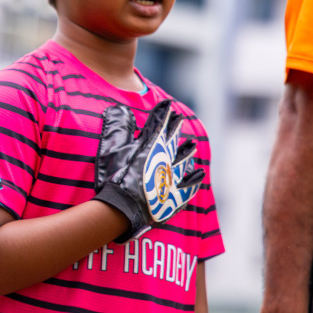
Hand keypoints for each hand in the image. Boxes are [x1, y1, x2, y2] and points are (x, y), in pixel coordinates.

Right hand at [94, 100, 202, 240]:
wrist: (124, 207)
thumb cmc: (117, 177)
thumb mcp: (113, 148)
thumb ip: (118, 127)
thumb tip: (120, 109)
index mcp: (152, 147)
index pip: (160, 125)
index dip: (164, 114)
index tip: (168, 104)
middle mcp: (166, 160)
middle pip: (174, 141)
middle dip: (176, 129)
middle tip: (181, 119)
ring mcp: (173, 178)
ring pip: (184, 161)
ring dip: (188, 151)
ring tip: (192, 145)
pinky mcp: (175, 196)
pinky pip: (189, 185)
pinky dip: (194, 178)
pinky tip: (199, 173)